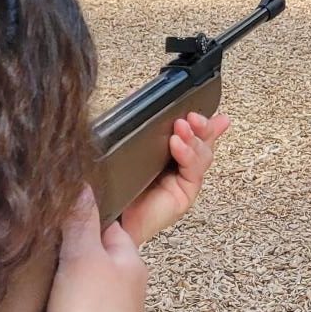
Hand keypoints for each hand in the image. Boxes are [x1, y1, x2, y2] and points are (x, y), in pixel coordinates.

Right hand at [43, 185, 148, 311]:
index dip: (84, 214)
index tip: (57, 206)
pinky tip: (38, 293)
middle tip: (39, 234)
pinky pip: (68, 302)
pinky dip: (54, 297)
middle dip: (68, 244)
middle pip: (93, 251)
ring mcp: (105, 309)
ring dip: (58, 272)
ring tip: (35, 261)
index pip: (109, 224)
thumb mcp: (83, 257)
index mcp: (131, 262)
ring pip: (78, 277)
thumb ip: (82, 222)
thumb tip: (83, 186)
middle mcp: (123, 284)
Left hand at [117, 110, 230, 247]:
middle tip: (195, 116)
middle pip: (203, 142)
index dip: (202, 120)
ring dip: (195, 138)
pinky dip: (188, 155)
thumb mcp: (125, 145)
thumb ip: (134, 123)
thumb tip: (135, 95)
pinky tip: (178, 144)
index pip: (190, 132)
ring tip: (183, 126)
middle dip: (203, 126)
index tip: (199, 107)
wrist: (108, 216)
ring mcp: (184, 181)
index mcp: (167, 153)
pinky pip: (193, 171)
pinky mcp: (184, 194)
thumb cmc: (113, 184)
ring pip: (203, 155)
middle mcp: (179, 167)